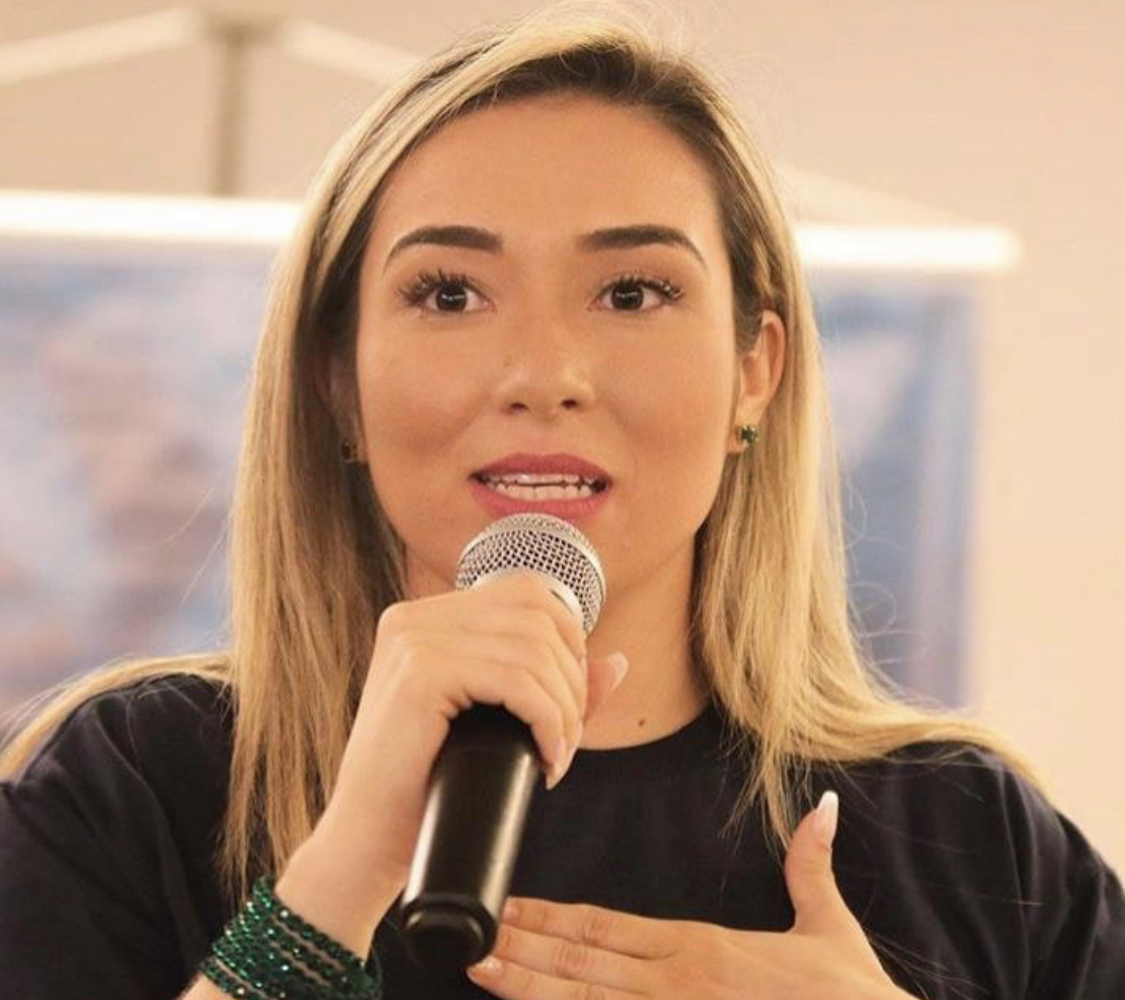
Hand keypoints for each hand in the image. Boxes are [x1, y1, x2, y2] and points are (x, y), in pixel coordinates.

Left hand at [467, 792, 914, 999]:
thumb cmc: (854, 997)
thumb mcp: (831, 927)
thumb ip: (811, 866)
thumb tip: (823, 805)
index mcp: (702, 948)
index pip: (606, 927)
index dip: (550, 916)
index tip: (507, 905)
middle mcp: (680, 984)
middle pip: (582, 961)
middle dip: (521, 947)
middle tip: (466, 933)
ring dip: (528, 988)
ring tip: (479, 971)